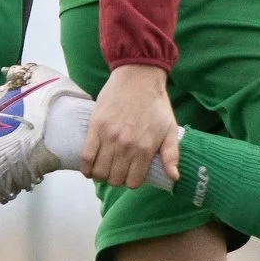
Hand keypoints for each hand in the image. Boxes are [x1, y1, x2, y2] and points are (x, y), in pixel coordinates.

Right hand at [84, 63, 179, 187]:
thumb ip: (171, 155)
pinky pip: (86, 157)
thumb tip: (174, 178)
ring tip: (104, 169)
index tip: (130, 175)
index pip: (132, 182)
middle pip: (114, 179)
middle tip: (117, 171)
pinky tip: (89, 169)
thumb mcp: (170, 130)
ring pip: (99, 171)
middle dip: (116, 179)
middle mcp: (126, 146)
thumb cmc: (156, 105)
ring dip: (101, 175)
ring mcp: (109, 138)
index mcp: (145, 149)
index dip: (131, 182)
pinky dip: (86, 168)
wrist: (139, 78)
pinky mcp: (95, 128)